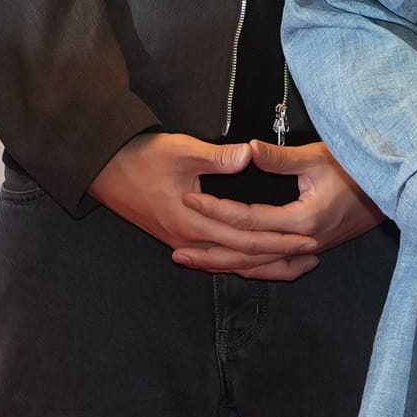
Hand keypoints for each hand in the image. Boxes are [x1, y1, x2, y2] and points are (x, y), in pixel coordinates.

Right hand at [92, 129, 340, 279]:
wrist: (102, 169)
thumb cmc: (140, 157)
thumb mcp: (179, 150)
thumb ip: (217, 156)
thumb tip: (249, 154)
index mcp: (193, 222)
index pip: (246, 239)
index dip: (279, 240)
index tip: (309, 238)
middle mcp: (190, 240)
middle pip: (243, 260)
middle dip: (280, 259)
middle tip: (314, 256)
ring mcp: (183, 242)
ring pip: (230, 264)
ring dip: (263, 266)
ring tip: (297, 265)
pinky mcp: (179, 238)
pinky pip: (217, 258)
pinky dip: (241, 262)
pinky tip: (257, 261)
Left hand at [184, 138, 386, 277]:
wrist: (395, 187)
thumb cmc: (358, 167)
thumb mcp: (319, 157)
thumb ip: (280, 158)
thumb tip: (247, 149)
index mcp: (303, 219)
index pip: (248, 219)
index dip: (217, 211)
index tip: (189, 200)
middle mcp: (305, 241)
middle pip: (248, 255)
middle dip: (211, 253)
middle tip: (177, 252)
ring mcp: (311, 249)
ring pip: (261, 266)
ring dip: (227, 266)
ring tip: (195, 264)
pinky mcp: (315, 248)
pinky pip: (277, 266)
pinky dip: (253, 269)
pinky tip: (234, 269)